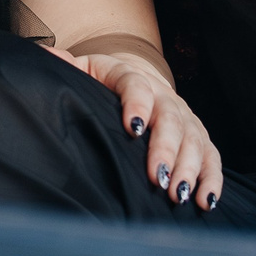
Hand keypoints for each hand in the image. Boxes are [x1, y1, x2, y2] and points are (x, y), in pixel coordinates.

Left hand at [45, 42, 224, 209]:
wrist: (132, 78)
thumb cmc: (100, 81)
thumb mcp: (81, 70)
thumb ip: (65, 66)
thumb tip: (44, 54)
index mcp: (129, 75)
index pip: (135, 84)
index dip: (136, 103)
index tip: (132, 127)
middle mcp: (163, 94)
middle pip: (170, 118)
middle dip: (166, 149)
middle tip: (158, 178)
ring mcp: (183, 116)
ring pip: (194, 139)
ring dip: (190, 168)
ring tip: (178, 195)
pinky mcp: (198, 136)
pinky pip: (211, 156)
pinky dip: (212, 178)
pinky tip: (205, 201)